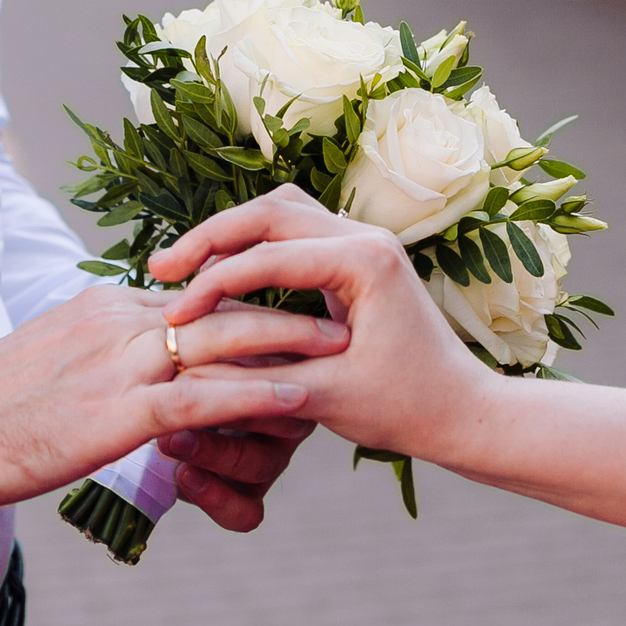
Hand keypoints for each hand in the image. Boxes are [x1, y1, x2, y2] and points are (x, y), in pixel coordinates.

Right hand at [0, 283, 342, 512]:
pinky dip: (255, 395)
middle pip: (219, 305)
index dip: (251, 299)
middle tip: (336, 309)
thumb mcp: (56, 356)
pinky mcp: (117, 412)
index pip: (195, 293)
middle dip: (283, 307)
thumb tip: (142, 352)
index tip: (297, 300)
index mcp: (106, 306)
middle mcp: (119, 322)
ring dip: (286, 343)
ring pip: (220, 342)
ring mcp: (119, 364)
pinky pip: (200, 398)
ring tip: (338, 344)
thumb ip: (104, 347)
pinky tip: (296, 399)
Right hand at [150, 186, 497, 467]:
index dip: (211, 287)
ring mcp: (365, 242)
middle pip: (269, 214)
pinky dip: (255, 246)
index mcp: (365, 262)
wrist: (464, 412)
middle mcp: (366, 237)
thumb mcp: (328, 398)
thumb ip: (262, 375)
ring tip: (184, 266)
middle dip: (210, 240)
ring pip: (280, 213)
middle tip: (160, 269)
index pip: (267, 258)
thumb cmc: (408, 410)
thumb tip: (193, 365)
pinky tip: (223, 273)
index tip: (172, 320)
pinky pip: (296, 233)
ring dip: (230, 235)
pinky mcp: (359, 257)